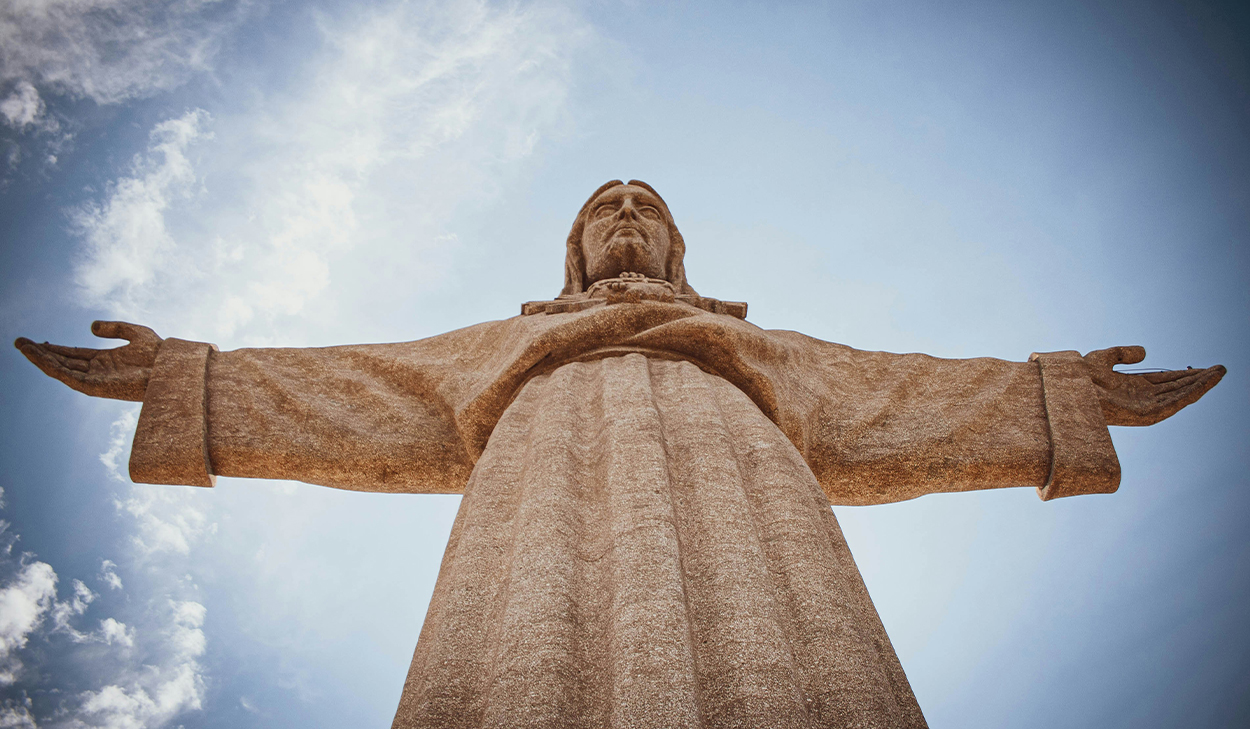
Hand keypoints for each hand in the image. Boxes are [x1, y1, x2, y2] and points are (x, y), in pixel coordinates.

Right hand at [14, 321, 162, 401]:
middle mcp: (97, 371)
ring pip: (61, 370)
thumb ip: (114, 328)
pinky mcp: (96, 387)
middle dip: (41, 353)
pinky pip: (69, 377)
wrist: (171, 367)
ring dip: (41, 359)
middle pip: (62, 362)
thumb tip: (90, 327)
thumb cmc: (160, 353)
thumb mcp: (135, 332)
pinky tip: (40, 357)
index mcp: (104, 360)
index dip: (54, 348)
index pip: (72, 354)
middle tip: (19, 342)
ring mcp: (96, 379)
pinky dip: (53, 367)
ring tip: (23, 347)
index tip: (37, 341)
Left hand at [1082, 346, 1224, 425]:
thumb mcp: (1103, 358)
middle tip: (1220, 369)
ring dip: (1200, 385)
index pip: (1166, 381)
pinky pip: (1173, 404)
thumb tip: (1145, 352)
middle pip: (1176, 388)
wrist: (1068, 388)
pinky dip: (1190, 393)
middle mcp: (1141, 399)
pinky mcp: (1144, 415)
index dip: (1185, 374)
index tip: (1204, 367)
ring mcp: (1143, 408)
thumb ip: (1123, 354)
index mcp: (1133, 388)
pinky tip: (1204, 383)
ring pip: (1179, 396)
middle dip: (1198, 379)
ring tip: (1219, 373)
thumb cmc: (1078, 377)